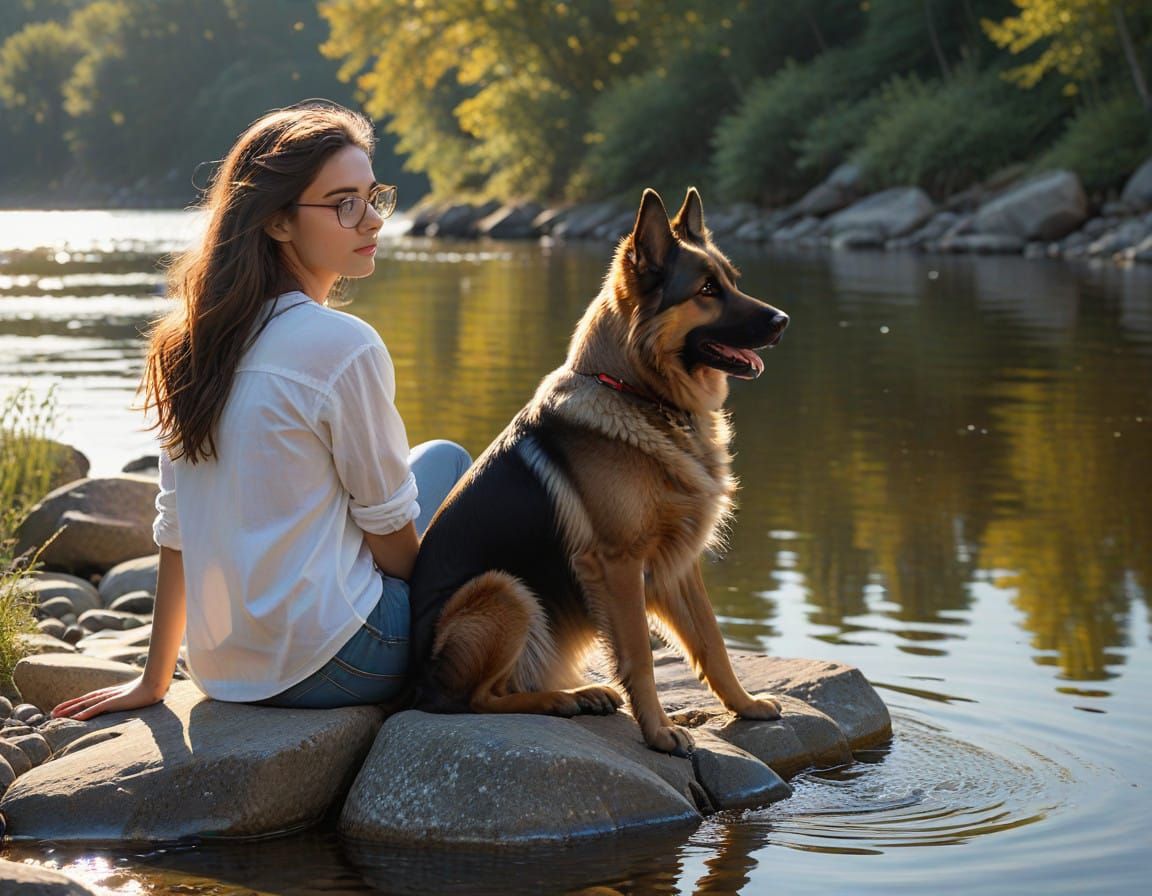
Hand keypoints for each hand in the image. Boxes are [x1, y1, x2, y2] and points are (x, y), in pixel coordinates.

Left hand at [51, 677, 165, 720]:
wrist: (156, 684)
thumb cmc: (148, 691)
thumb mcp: (134, 697)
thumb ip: (129, 699)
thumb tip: (128, 702)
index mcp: (110, 694)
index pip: (88, 699)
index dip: (74, 703)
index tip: (63, 708)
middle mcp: (106, 695)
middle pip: (82, 701)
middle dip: (66, 707)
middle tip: (52, 713)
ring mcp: (110, 698)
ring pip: (85, 705)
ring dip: (70, 710)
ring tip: (56, 716)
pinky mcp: (114, 702)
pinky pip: (97, 709)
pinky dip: (85, 713)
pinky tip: (75, 719)